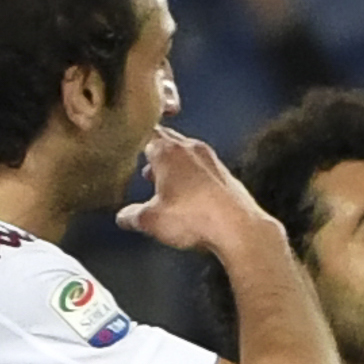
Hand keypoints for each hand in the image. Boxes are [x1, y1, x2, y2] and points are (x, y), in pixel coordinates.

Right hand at [118, 127, 280, 256]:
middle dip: (156, 155)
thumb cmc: (194, 218)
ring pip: (187, 155)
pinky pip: (205, 170)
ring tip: (166, 186)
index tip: (129, 147)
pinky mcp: (228, 176)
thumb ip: (133, 216)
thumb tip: (124, 217)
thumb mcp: (152, 221)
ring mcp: (212, 160)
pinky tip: (193, 197)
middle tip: (146, 167)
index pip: (146, 134)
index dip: (137, 141)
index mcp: (167, 151)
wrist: (240, 229)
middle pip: (168, 142)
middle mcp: (190, 148)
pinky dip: (195, 178)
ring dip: (176, 167)